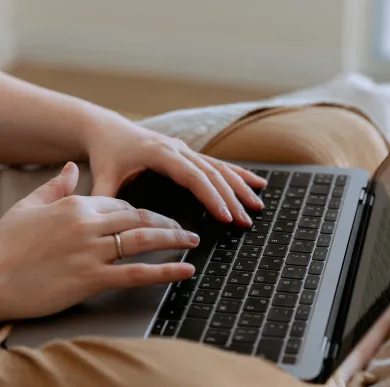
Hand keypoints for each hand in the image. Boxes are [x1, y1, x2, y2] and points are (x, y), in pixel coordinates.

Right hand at [0, 162, 198, 321]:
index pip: (121, 204)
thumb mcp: (26, 206)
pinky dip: (166, 271)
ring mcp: (91, 251)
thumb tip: (68, 165)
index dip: (143, 213)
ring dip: (174, 240)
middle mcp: (88, 224)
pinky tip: (185, 270)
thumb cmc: (4, 245)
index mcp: (75, 204)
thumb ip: (54, 186)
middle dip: (168, 223)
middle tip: (186, 229)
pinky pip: (137, 273)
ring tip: (192, 241)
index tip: (156, 220)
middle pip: (140, 218)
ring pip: (144, 240)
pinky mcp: (91, 279)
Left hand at [83, 114, 266, 226]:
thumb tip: (104, 225)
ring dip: (241, 186)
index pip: (192, 177)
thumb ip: (105, 198)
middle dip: (232, 197)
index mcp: (160, 153)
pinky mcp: (190, 154)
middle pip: (212, 173)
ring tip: (258, 205)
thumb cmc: (106, 153)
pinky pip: (219, 164)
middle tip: (246, 220)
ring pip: (220, 168)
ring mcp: (186, 150)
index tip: (226, 215)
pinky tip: (257, 183)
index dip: (211, 196)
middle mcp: (178, 149)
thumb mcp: (103, 176)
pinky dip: (239, 174)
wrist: (107, 129)